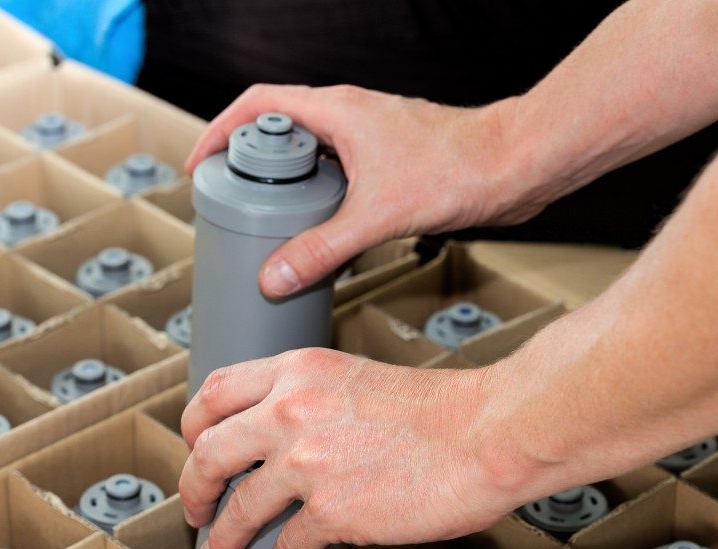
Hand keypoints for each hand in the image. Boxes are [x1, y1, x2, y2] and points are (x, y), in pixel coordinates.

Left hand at [178, 349, 533, 548]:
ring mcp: (307, 463)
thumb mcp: (360, 377)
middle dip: (193, 486)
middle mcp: (292, 410)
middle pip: (209, 451)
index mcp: (300, 371)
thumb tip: (292, 430)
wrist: (487, 434)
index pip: (217, 390)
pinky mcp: (332, 511)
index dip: (195, 424)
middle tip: (196, 505)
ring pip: (238, 507)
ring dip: (221, 537)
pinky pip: (285, 546)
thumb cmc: (443, 410)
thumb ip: (317, 396)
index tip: (196, 444)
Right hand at [185, 84, 544, 298]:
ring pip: (316, 152)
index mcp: (337, 109)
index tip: (203, 166)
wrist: (514, 166)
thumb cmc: (458, 168)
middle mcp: (353, 114)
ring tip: (275, 220)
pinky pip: (344, 171)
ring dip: (292, 182)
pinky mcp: (395, 158)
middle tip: (236, 201)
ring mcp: (375, 135)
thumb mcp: (376, 216)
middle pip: (282, 129)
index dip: (221, 131)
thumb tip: (274, 276)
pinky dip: (325, 195)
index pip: (257, 104)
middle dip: (253, 163)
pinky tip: (329, 228)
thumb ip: (322, 249)